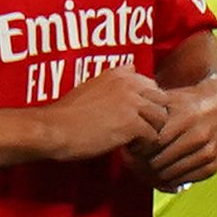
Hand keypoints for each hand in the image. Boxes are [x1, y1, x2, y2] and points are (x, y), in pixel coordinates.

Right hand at [38, 64, 173, 161]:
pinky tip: (130, 149)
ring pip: (162, 118)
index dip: (147, 103)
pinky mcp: (132, 124)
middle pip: (162, 100)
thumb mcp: (92, 85)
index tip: (135, 116)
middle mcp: (129, 84)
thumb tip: (131, 67)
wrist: (54, 129)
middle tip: (140, 130)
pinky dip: (145, 146)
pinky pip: (154, 136)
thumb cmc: (68, 113)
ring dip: (152, 132)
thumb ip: (115, 79)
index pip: (152, 85)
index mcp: (120, 74)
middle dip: (155, 116)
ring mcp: (132, 104)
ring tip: (135, 141)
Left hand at [139, 75, 216, 188]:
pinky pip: (184, 180)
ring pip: (170, 174)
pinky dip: (170, 180)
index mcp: (185, 116)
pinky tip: (162, 173)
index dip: (137, 150)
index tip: (130, 149)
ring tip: (144, 169)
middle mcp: (199, 135)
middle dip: (141, 165)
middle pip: (158, 161)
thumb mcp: (169, 98)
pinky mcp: (214, 164)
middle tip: (132, 163)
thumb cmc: (190, 100)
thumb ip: (147, 111)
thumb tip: (124, 127)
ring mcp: (208, 152)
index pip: (152, 143)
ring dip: (153, 175)